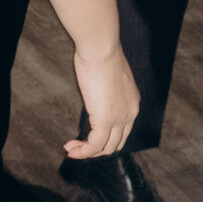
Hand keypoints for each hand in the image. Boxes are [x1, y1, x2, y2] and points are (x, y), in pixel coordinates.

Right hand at [66, 41, 139, 158]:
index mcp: (132, 101)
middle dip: (96, 148)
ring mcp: (119, 118)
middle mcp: (130, 113)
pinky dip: (82, 152)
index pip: (123, 130)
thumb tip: (93, 91)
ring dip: (87, 152)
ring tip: (71, 149)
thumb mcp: (107, 74)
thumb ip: (104, 87)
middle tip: (77, 146)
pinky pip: (94, 145)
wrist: (101, 49)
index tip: (86, 135)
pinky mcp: (106, 120)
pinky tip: (70, 149)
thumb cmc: (101, 54)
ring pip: (105, 148)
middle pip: (116, 143)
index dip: (105, 137)